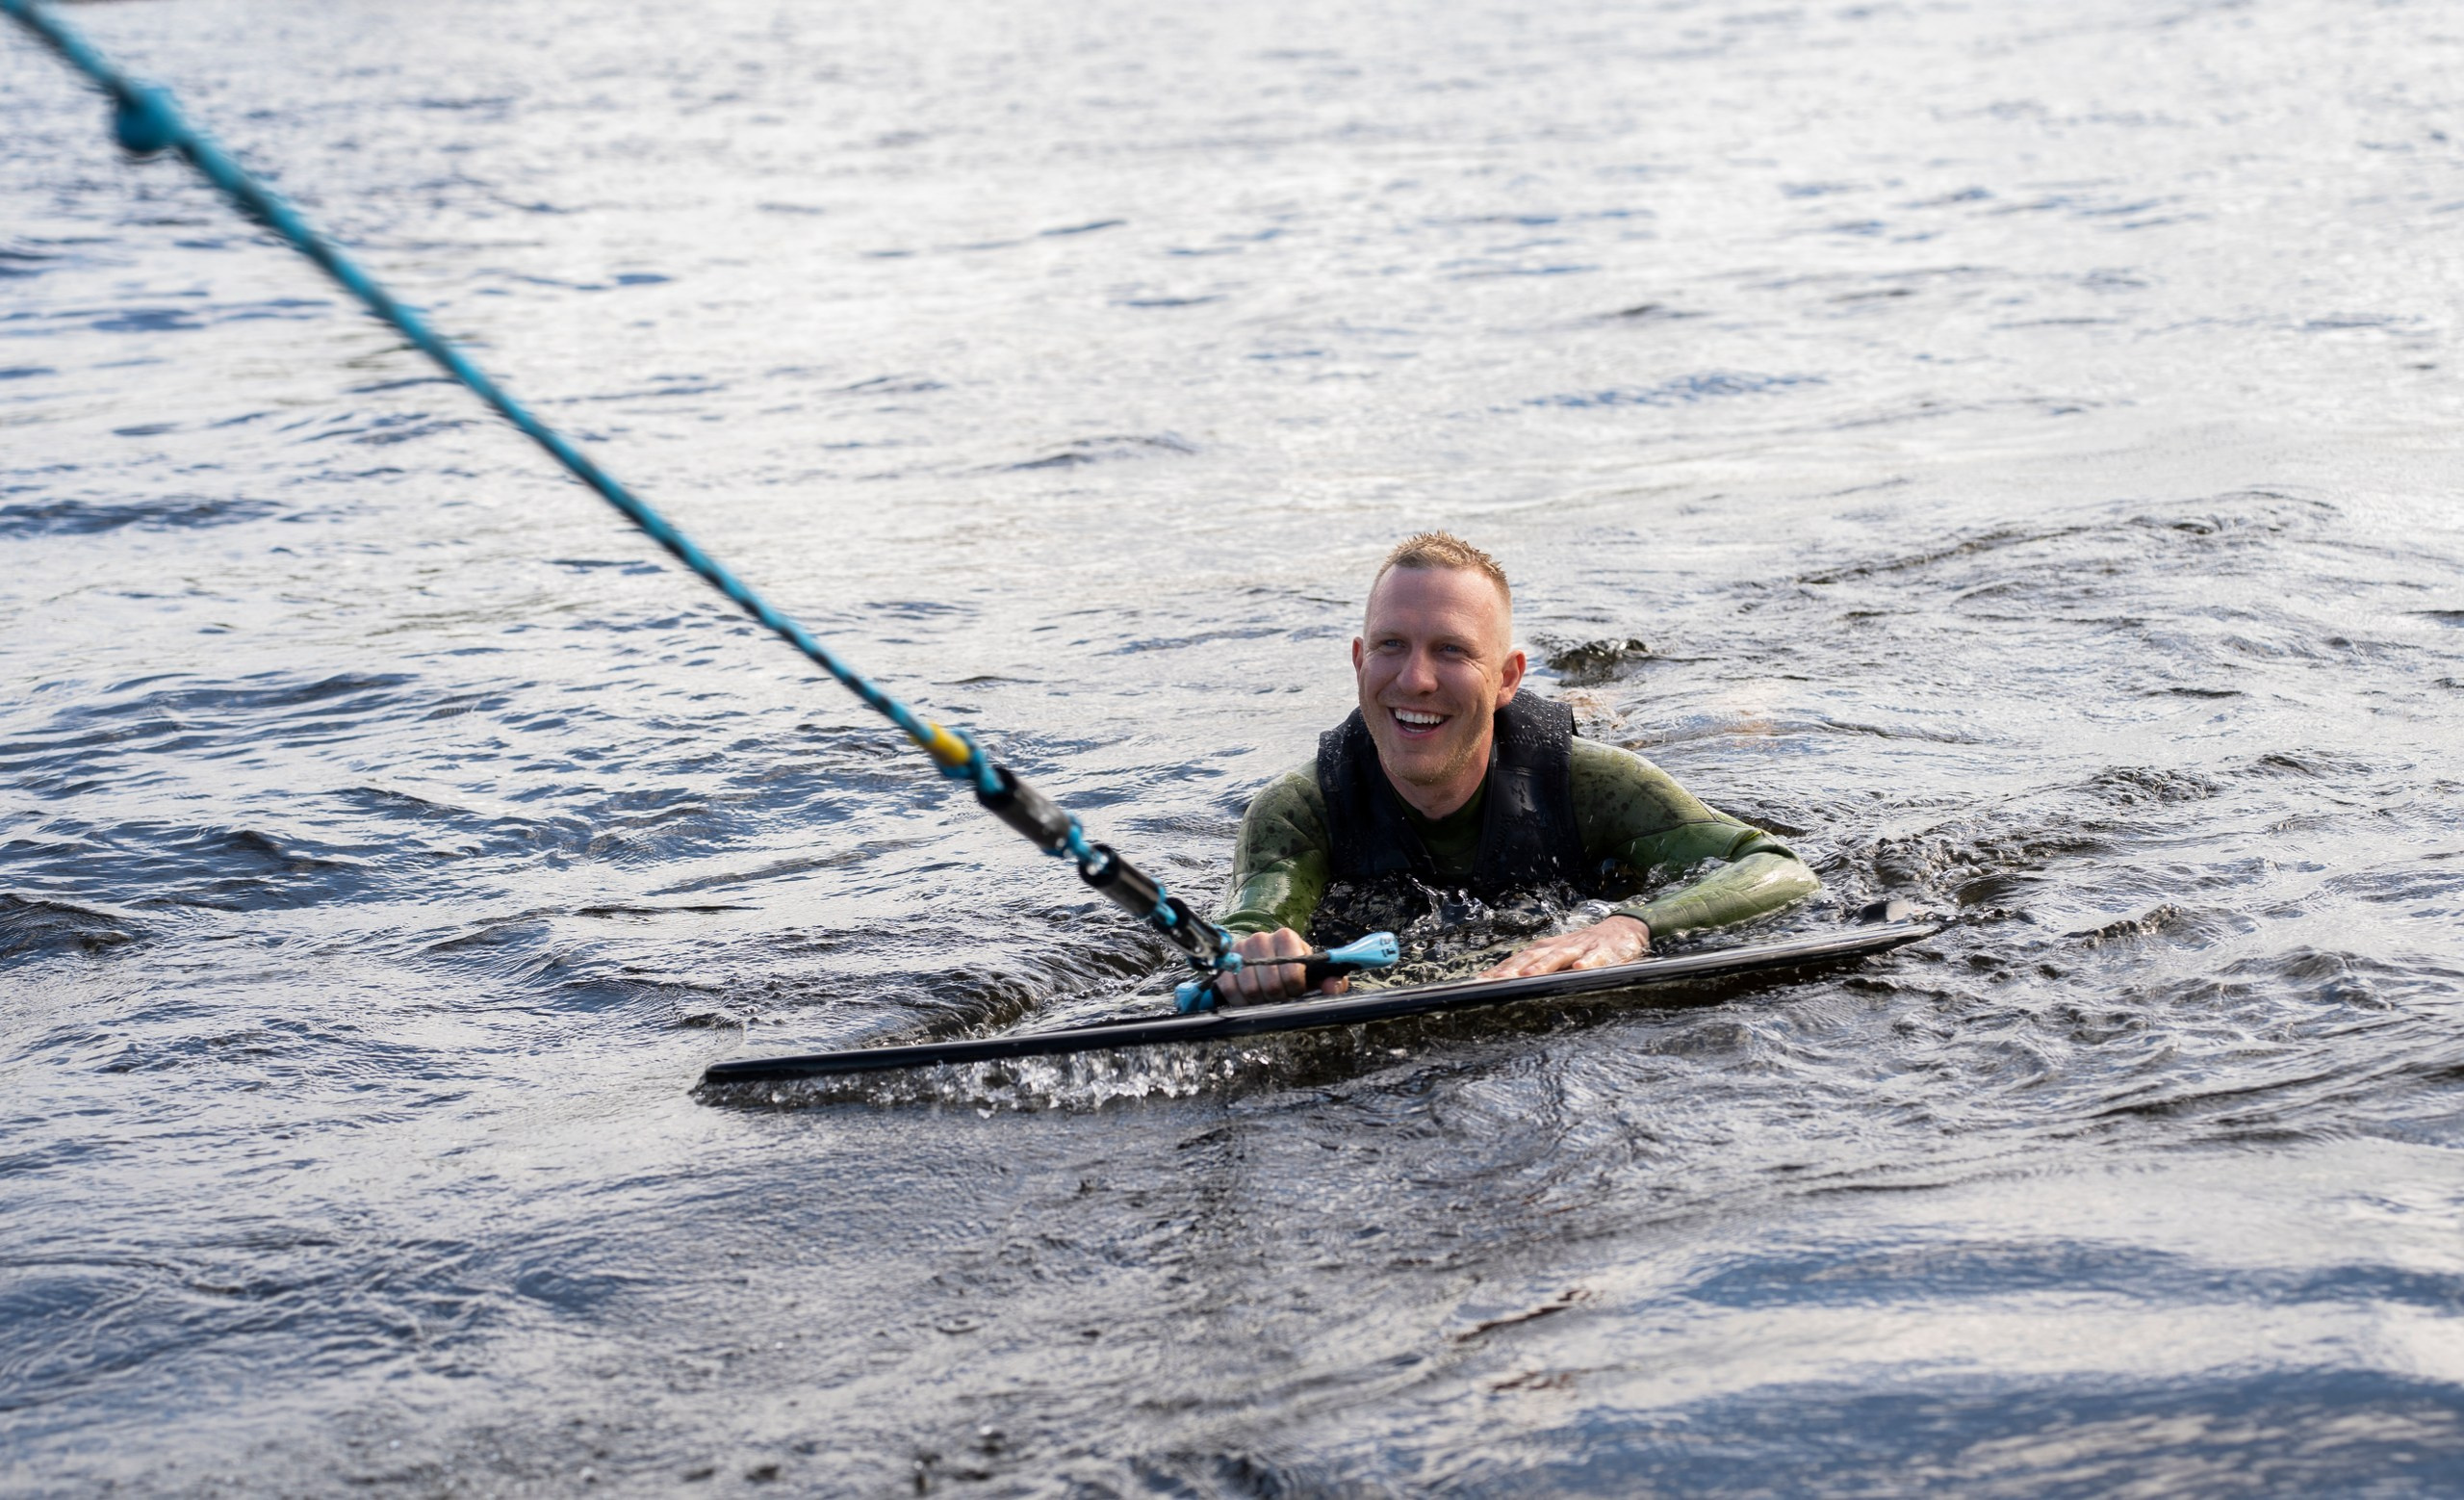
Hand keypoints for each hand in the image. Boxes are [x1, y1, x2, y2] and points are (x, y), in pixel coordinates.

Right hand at [1214, 927, 1349, 1006]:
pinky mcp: (1225, 963)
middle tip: (1281, 996)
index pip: (1292, 973)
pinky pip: (1230, 989)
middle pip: (1270, 985)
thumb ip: (1331, 980)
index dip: (1295, 989)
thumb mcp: (1314, 973)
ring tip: (1267, 996)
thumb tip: (1332, 986)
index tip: (1296, 990)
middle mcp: (1261, 938)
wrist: (1264, 958)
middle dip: (1278, 997)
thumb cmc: (1294, 968)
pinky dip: (1241, 1000)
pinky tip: (1250, 998)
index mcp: (1286, 937)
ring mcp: (1240, 949)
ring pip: (1250, 989)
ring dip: (1260, 1000)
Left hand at [1481, 914, 1649, 979]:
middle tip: (1498, 982)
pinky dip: (1588, 963)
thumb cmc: (1582, 948)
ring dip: (1544, 966)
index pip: (1519, 959)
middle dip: (1515, 969)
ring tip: (1530, 976)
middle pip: (1534, 957)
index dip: (1500, 970)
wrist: (1620, 929)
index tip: (1481, 982)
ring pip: (1560, 956)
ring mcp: (1581, 948)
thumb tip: (1505, 982)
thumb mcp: (1558, 955)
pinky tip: (1579, 970)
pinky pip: (1595, 958)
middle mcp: (1560, 946)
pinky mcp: (1604, 952)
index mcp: (1547, 948)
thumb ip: (1536, 966)